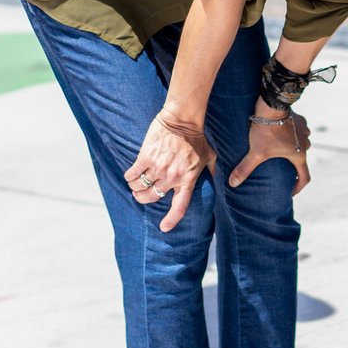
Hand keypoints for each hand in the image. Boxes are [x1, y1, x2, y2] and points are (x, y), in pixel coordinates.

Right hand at [125, 112, 215, 231]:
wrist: (182, 120)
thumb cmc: (197, 138)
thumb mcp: (210, 157)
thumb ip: (211, 172)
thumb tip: (217, 181)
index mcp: (187, 180)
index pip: (179, 206)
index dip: (171, 220)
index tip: (164, 228)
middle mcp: (171, 178)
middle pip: (151, 198)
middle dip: (143, 198)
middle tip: (141, 195)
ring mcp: (158, 168)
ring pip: (139, 187)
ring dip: (136, 187)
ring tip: (136, 183)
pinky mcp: (145, 157)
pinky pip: (132, 174)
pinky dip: (130, 177)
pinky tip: (131, 175)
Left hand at [229, 109, 310, 195]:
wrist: (272, 106)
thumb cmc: (266, 130)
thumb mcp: (256, 152)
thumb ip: (245, 168)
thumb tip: (233, 184)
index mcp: (299, 155)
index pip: (305, 177)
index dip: (298, 187)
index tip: (290, 192)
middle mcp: (305, 144)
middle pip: (301, 160)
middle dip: (292, 165)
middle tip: (281, 169)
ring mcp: (304, 131)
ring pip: (300, 143)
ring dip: (292, 148)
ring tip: (279, 149)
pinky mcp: (299, 120)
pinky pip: (297, 130)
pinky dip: (291, 134)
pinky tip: (280, 133)